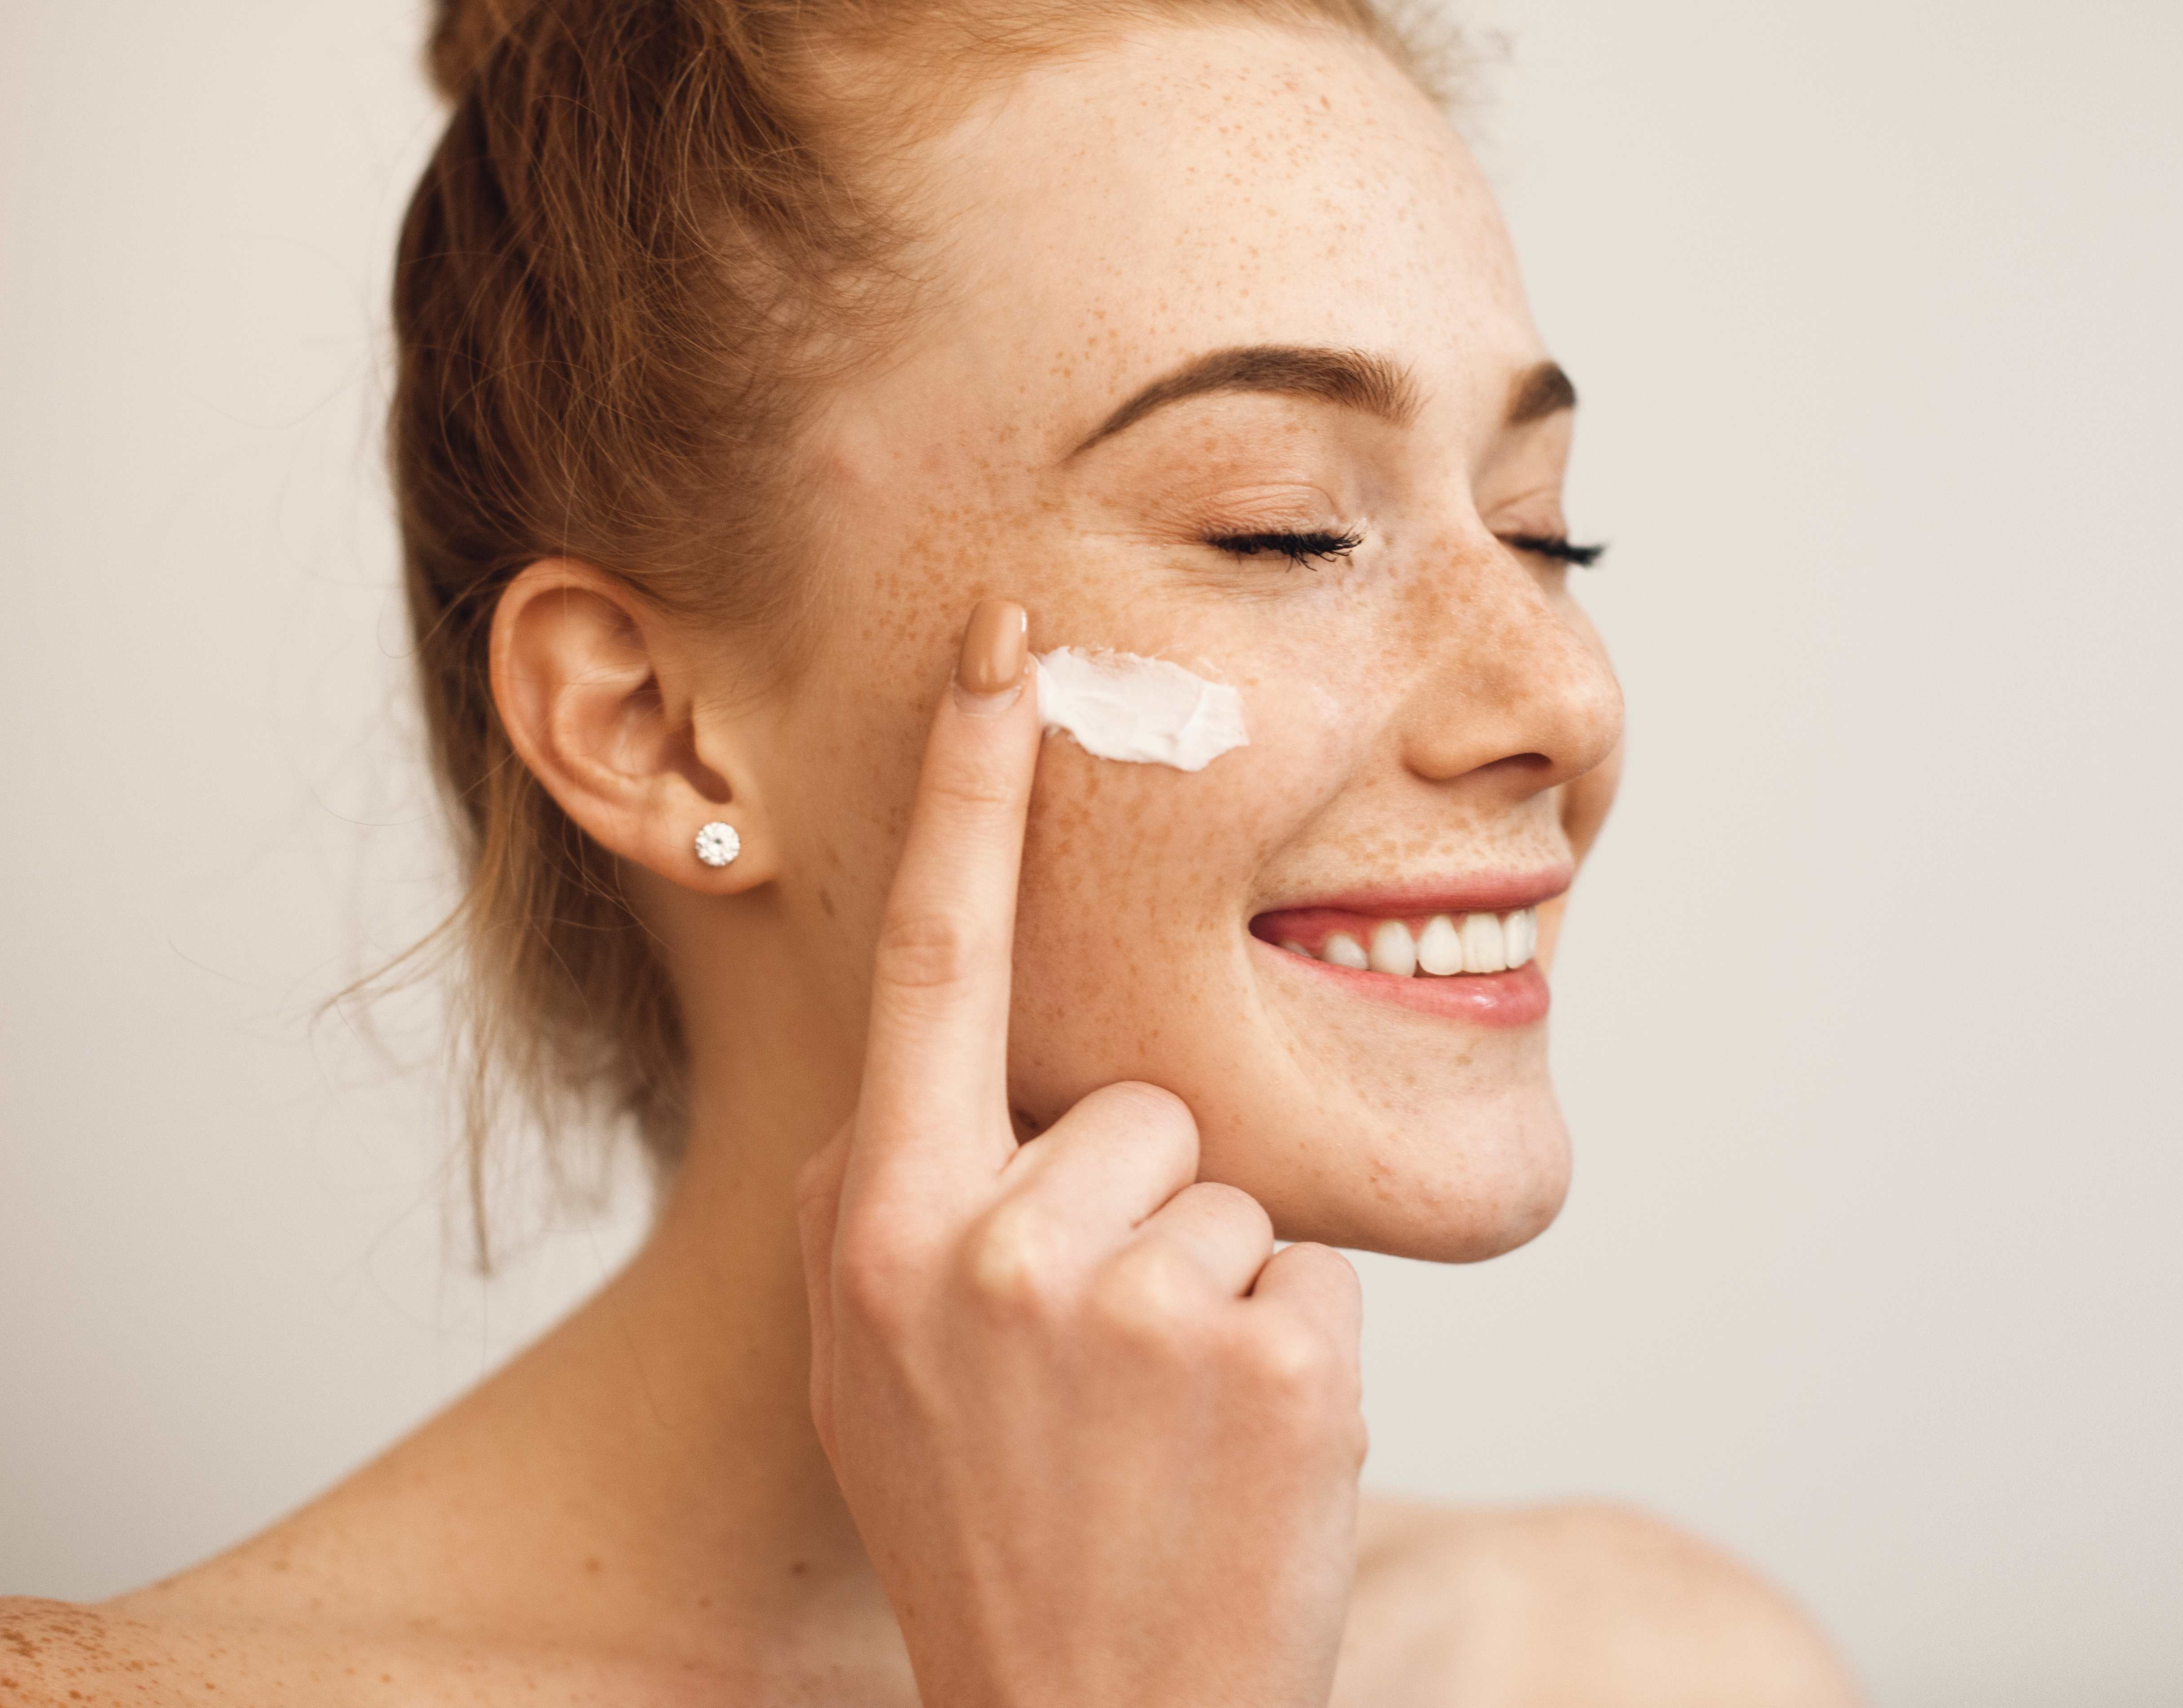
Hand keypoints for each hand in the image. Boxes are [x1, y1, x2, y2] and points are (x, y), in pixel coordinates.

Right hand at [794, 598, 1366, 1707]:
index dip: (965, 789)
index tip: (1004, 647)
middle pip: (1137, 1107)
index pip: (929, 959)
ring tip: (1158, 1435)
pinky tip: (1228, 1465)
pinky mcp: (1259, 1353)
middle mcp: (979, 1240)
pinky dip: (1291, 1366)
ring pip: (1230, 1191)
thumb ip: (906, 1210)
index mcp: (876, 1224)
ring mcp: (1120, 1297)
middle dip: (1146, 1217)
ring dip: (1218, 1299)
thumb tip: (923, 1089)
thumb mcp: (879, 1367)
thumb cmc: (995, 1535)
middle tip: (1103, 1386)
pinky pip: (1306, 1279)